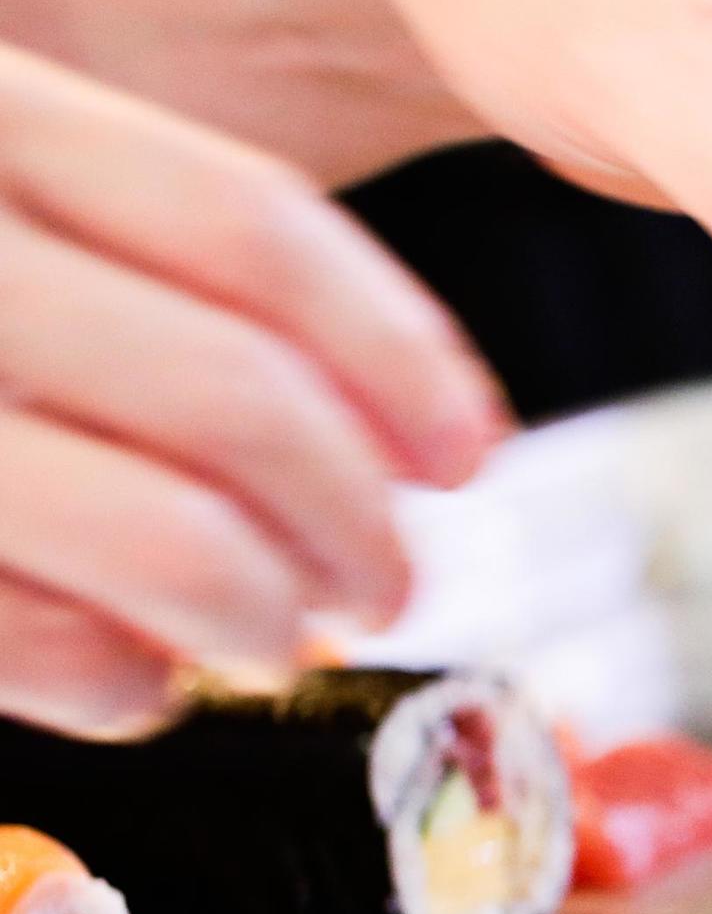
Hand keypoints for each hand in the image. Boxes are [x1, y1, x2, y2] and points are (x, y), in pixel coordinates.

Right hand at [0, 44, 505, 734]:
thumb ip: (131, 260)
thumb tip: (391, 429)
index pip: (253, 229)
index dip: (401, 356)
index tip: (466, 449)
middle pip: (239, 398)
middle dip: (354, 519)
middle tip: (386, 577)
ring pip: (166, 537)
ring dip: (259, 613)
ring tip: (272, 634)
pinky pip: (29, 641)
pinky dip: (114, 682)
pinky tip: (135, 684)